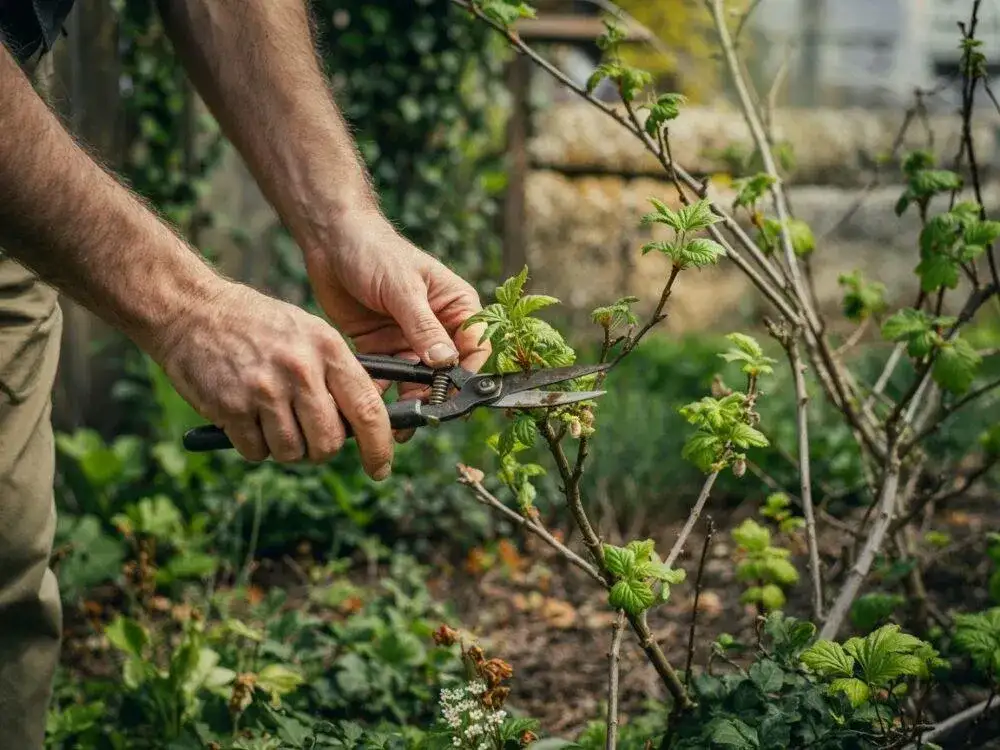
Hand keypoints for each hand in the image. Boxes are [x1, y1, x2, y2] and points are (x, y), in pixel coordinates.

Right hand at [151, 280, 393, 478]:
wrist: (193, 311)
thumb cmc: (258, 326)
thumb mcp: (309, 333)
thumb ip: (337, 374)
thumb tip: (363, 424)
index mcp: (328, 349)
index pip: (368, 410)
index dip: (378, 447)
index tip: (380, 468)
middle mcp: (300, 370)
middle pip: (329, 442)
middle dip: (321, 449)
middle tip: (308, 435)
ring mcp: (264, 390)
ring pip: (292, 452)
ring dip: (285, 447)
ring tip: (272, 418)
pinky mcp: (231, 407)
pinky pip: (256, 452)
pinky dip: (254, 445)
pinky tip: (247, 417)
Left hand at [302, 209, 490, 436]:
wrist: (331, 241)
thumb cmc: (375, 252)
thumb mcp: (402, 288)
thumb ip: (423, 327)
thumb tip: (445, 364)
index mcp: (456, 306)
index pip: (475, 347)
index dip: (467, 373)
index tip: (453, 395)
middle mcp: (438, 327)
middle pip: (447, 371)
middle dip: (436, 395)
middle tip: (422, 415)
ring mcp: (409, 340)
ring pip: (417, 381)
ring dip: (409, 400)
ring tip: (397, 422)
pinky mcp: (382, 347)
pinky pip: (386, 378)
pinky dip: (380, 393)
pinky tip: (371, 405)